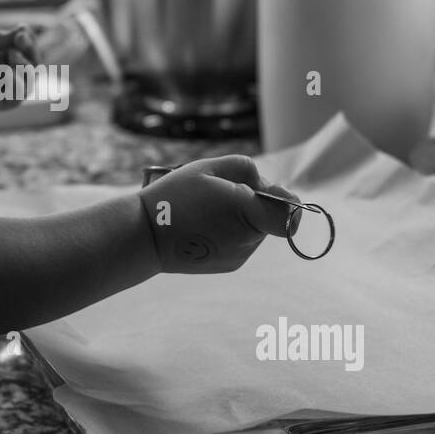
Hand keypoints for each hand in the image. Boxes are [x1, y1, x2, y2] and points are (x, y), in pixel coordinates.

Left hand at [0, 24, 40, 111]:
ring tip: (12, 53)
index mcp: (2, 54)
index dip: (29, 41)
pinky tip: (6, 71)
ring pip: (29, 83)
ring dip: (26, 67)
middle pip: (33, 67)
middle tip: (20, 40)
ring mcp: (2, 89)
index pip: (27, 50)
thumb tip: (24, 31)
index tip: (22, 32)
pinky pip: (16, 98)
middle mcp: (5, 72)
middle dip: (32, 52)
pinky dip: (16, 83)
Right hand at [137, 155, 301, 273]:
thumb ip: (245, 169)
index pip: (290, 214)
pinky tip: (204, 226)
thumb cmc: (173, 198)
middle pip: (271, 217)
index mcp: (245, 211)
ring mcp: (239, 255)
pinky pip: (242, 242)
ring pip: (256, 230)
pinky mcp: (230, 265)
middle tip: (221, 194)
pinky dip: (231, 232)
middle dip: (255, 202)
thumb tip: (265, 185)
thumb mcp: (207, 168)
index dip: (286, 201)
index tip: (266, 192)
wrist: (144, 237)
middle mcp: (247, 239)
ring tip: (207, 211)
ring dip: (242, 217)